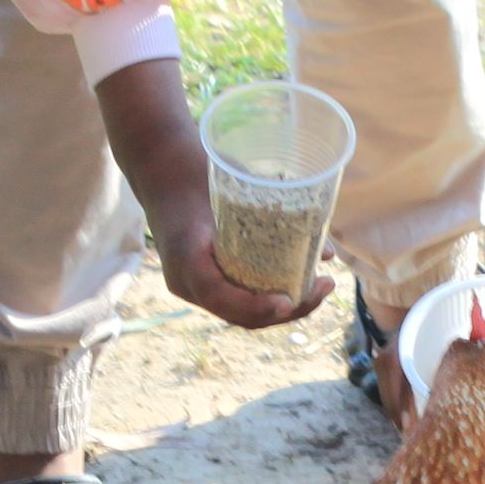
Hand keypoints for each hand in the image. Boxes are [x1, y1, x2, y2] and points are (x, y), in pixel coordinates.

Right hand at [93, 60, 331, 329]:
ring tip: (319, 288)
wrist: (159, 169)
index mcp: (186, 259)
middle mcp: (187, 282)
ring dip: (284, 308)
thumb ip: (272, 213)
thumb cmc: (194, 169)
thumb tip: (325, 251)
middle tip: (324, 286)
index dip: (258, 306)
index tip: (291, 299)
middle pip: (240, 315)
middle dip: (287, 310)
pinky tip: (300, 282)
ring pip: (242, 313)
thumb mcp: (230, 184)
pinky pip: (240, 299)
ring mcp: (194, 285)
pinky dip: (271, 296)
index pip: (223, 298)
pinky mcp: (205, 280)